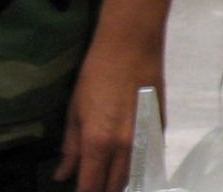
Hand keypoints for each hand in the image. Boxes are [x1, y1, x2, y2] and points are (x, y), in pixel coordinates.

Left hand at [53, 35, 162, 191]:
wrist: (132, 44)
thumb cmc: (96, 73)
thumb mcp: (75, 110)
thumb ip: (70, 147)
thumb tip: (63, 175)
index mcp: (98, 143)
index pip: (91, 186)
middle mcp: (125, 147)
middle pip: (116, 185)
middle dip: (103, 191)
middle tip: (92, 186)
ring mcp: (146, 138)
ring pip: (134, 174)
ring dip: (120, 180)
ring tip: (108, 177)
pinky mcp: (160, 127)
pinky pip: (148, 155)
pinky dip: (136, 161)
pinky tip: (127, 156)